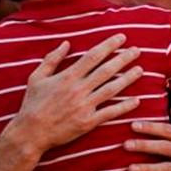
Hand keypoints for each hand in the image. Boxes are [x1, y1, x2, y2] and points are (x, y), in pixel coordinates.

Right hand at [7, 34, 143, 154]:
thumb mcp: (37, 77)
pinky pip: (110, 112)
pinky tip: (136, 100)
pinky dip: (124, 106)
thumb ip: (52, 59)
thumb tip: (66, 43)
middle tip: (137, 50)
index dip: (109, 45)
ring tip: (140, 70)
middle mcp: (78, 89)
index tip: (121, 38)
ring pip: (111, 89)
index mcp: (67, 77)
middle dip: (123, 58)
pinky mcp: (88, 122)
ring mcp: (84, 106)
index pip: (93, 56)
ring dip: (128, 79)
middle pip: (106, 70)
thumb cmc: (32, 104)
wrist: (31, 132)